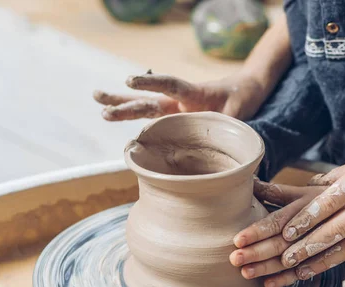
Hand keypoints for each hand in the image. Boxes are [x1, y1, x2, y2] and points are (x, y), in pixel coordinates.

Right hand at [93, 70, 266, 121]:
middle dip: (126, 105)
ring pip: (145, 108)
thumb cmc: (242, 97)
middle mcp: (179, 100)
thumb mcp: (240, 110)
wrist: (245, 90)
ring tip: (99, 106)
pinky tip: (122, 124)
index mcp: (194, 93)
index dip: (150, 82)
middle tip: (103, 109)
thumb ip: (229, 125)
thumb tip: (225, 148)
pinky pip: (155, 121)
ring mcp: (176, 109)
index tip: (130, 80)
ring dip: (123, 108)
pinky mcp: (177, 119)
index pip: (169, 85)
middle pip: (149, 101)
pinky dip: (139, 124)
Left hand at [230, 179, 325, 286]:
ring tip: (248, 274)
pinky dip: (299, 278)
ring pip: (302, 258)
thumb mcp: (307, 191)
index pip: (280, 219)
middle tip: (235, 260)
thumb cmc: (333, 196)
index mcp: (310, 201)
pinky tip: (275, 283)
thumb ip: (278, 191)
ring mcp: (338, 237)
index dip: (258, 230)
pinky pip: (326, 268)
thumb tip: (249, 181)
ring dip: (274, 269)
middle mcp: (324, 220)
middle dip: (260, 252)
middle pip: (286, 241)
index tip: (238, 240)